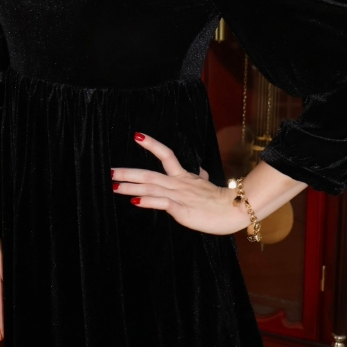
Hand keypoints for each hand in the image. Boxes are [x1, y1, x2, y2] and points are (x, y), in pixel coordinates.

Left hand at [110, 133, 248, 235]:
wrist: (236, 210)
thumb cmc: (221, 201)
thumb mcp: (208, 185)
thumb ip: (201, 177)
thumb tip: (201, 172)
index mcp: (184, 177)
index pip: (167, 155)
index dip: (152, 145)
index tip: (137, 136)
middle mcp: (179, 184)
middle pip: (149, 174)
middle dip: (128, 173)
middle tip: (109, 172)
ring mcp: (180, 196)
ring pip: (152, 188)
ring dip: (131, 187)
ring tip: (114, 186)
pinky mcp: (183, 210)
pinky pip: (163, 203)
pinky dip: (148, 201)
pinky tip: (135, 202)